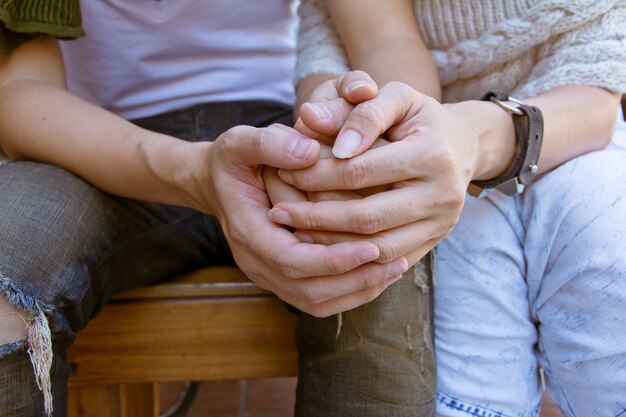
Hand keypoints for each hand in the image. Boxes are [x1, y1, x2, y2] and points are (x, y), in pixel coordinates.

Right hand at [196, 123, 407, 316]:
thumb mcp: (241, 142)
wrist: (216, 183)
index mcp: (247, 231)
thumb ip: (270, 143)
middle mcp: (255, 261)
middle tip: (397, 262)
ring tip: (395, 269)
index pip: (292, 260)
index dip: (333, 259)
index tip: (372, 246)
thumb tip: (309, 153)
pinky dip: (349, 292)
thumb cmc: (234, 160)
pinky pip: (317, 298)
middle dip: (355, 280)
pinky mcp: (282, 277)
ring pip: (315, 301)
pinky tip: (378, 274)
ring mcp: (268, 274)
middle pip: (308, 290)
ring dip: (357, 290)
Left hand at [269, 82, 483, 265]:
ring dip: (329, 244)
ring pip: (375, 248)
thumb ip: (354, 108)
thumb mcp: (394, 98)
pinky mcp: (435, 241)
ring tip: (293, 231)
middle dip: (315, 216)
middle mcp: (442, 195)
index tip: (283, 171)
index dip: (316, 173)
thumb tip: (308, 117)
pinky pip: (387, 260)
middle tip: (277, 211)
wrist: (463, 145)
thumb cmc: (419, 117)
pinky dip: (352, 256)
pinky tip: (322, 245)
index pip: (359, 170)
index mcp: (432, 154)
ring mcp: (441, 224)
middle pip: (365, 217)